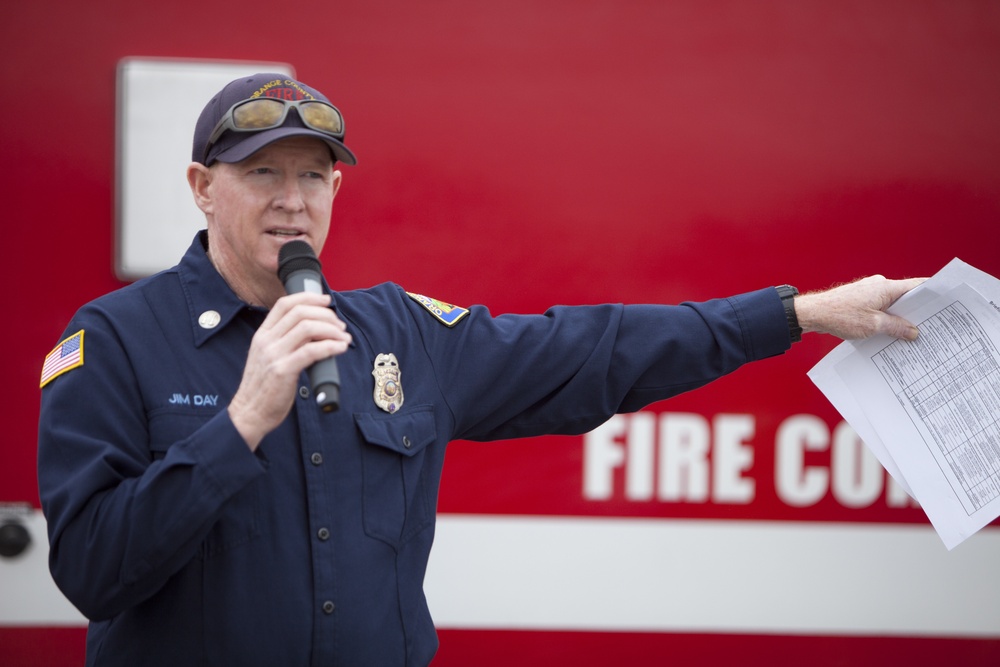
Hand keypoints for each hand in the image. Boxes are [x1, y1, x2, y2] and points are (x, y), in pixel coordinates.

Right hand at [228, 292, 351, 449]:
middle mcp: (266, 341)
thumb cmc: (264, 388)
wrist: (249, 413)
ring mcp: (273, 355)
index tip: (326, 300)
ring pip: (307, 328)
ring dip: (331, 330)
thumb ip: (284, 342)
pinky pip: (312, 351)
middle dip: (326, 315)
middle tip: (340, 326)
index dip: (308, 297)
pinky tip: (340, 349)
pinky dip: (331, 346)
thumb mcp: (268, 357)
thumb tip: (315, 332)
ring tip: (343, 338)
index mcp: (262, 334)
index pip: (285, 304)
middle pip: (300, 313)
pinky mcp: (283, 371)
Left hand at [795, 275, 925, 340]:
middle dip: (916, 311)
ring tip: (910, 334)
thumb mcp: (874, 326)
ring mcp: (869, 292)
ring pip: (891, 305)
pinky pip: (879, 308)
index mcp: (886, 287)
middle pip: (905, 297)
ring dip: (899, 318)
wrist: (812, 313)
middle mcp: (879, 286)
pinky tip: (889, 333)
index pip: (917, 286)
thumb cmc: (840, 316)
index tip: (945, 302)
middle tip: (930, 325)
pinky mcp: (860, 300)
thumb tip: (914, 331)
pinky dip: (886, 319)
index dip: (932, 293)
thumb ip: (896, 327)